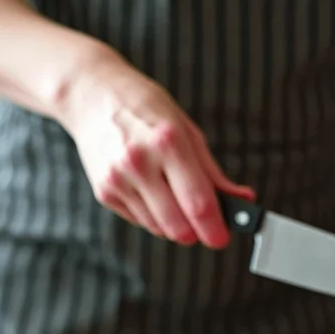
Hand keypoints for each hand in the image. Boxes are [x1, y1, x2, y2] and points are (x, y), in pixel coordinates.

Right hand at [58, 52, 253, 247]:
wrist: (91, 95)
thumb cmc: (145, 110)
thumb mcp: (186, 131)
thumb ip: (213, 172)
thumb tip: (243, 199)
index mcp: (168, 142)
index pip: (198, 203)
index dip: (215, 229)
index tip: (223, 238)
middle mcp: (140, 162)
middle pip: (178, 227)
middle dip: (197, 233)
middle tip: (205, 226)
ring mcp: (118, 179)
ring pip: (159, 229)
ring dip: (176, 225)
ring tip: (175, 198)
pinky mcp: (104, 192)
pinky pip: (140, 221)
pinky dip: (154, 216)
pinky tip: (151, 191)